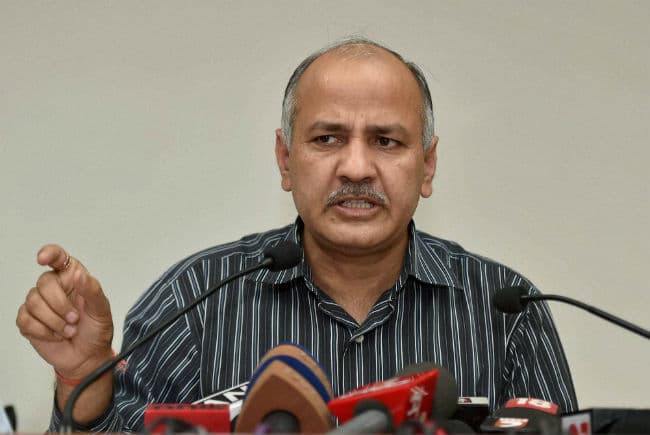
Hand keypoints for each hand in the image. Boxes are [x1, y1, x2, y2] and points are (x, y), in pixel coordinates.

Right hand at [16, 244, 113, 379]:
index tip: (43, 258)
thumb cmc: (96, 330)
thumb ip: (92, 290)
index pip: (58, 258)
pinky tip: (56, 335)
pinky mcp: (29, 322)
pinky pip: (25, 320)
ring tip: (69, 330)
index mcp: (72, 279)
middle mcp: (54, 288)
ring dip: (54, 321)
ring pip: (32, 302)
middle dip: (60, 305)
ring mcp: (39, 305)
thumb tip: (80, 274)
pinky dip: (43, 331)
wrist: (88, 357)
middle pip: (44, 283)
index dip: (49, 253)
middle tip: (75, 319)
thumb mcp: (102, 309)